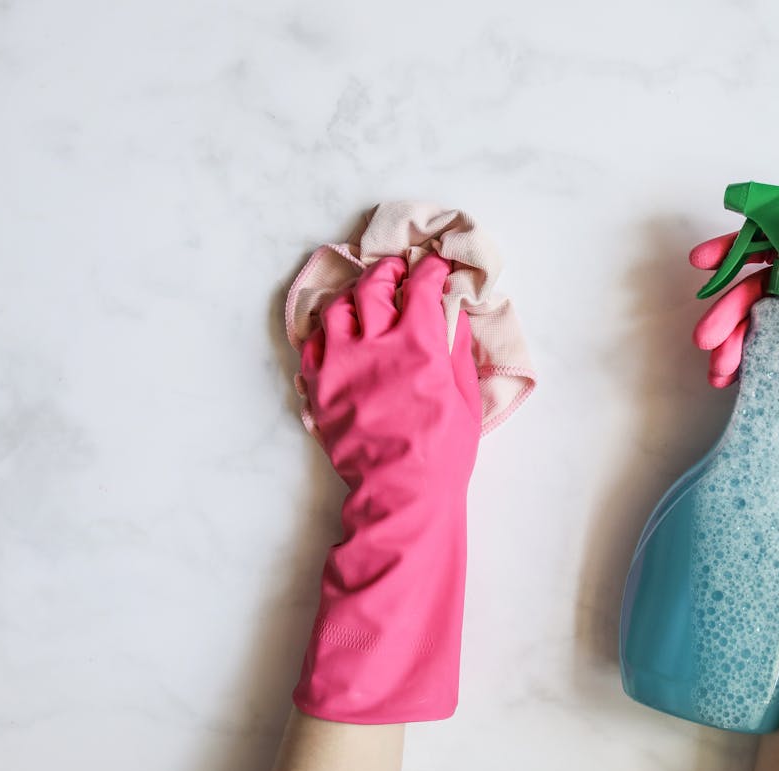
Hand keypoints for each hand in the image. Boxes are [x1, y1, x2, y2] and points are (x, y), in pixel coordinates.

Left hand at [294, 253, 482, 723]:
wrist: (403, 493)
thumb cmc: (445, 451)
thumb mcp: (465, 397)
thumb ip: (455, 350)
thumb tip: (452, 315)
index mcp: (419, 344)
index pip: (422, 287)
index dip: (431, 271)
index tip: (437, 268)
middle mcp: (376, 344)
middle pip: (374, 286)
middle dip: (388, 272)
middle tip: (397, 272)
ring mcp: (341, 364)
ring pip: (338, 309)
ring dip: (353, 297)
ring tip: (363, 297)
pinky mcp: (319, 388)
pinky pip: (313, 346)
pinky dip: (325, 332)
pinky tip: (336, 333)